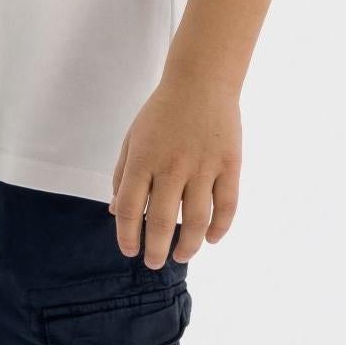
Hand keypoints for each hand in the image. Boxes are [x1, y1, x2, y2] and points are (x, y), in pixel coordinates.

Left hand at [108, 76, 242, 267]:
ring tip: (181, 255)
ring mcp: (203, 166)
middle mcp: (172, 166)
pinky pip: (227, 205)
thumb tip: (115, 212)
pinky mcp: (229, 165)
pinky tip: (212, 239)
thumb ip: (122, 176)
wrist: (201, 81)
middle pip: (163, 221)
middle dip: (156, 250)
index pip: (130, 209)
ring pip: (197, 220)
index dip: (127, 236)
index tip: (130, 250)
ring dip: (188, 245)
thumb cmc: (162, 112)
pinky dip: (220, 228)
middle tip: (154, 263)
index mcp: (143, 159)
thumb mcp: (132, 139)